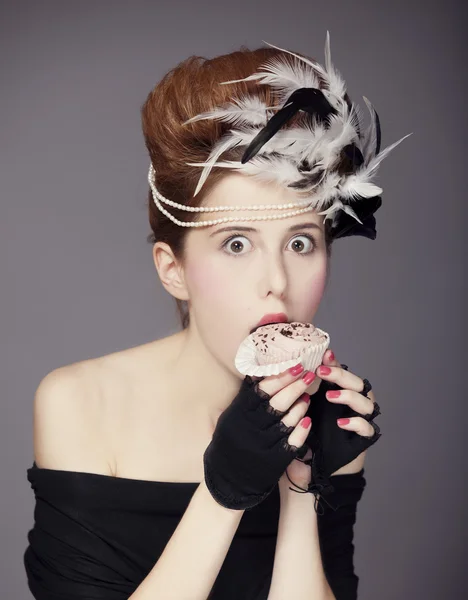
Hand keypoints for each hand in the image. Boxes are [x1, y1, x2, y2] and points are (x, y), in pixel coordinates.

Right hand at [203, 364, 314, 509]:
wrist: (227, 478)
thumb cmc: (230, 440)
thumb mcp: (230, 416)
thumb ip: (245, 397)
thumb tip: (260, 372)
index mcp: (239, 413)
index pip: (261, 390)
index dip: (280, 377)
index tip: (295, 365)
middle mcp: (251, 428)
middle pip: (277, 403)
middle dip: (295, 386)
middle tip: (308, 374)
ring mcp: (263, 444)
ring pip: (287, 421)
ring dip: (300, 406)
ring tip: (307, 395)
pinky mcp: (275, 460)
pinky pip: (293, 442)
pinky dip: (302, 430)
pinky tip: (308, 420)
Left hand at [278, 348, 379, 495]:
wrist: (316, 466)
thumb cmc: (310, 432)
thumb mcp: (304, 409)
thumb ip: (304, 389)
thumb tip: (292, 365)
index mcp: (342, 392)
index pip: (343, 372)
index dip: (335, 362)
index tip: (323, 354)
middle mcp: (356, 403)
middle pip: (358, 383)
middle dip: (340, 375)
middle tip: (321, 371)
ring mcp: (363, 419)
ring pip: (367, 402)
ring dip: (349, 396)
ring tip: (329, 396)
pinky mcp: (364, 438)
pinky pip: (367, 427)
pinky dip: (355, 423)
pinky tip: (340, 422)